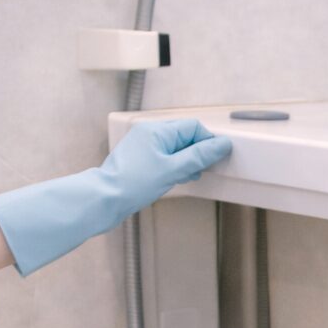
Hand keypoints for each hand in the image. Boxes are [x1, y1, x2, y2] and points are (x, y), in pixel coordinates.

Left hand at [95, 119, 235, 218]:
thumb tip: (221, 145)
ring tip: (187, 177)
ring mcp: (143, 146)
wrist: (105, 200)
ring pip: (176, 148)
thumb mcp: (173, 169)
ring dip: (187, 162)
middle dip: (197, 153)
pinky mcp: (140, 159)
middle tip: (201, 171)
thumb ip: (199, 156)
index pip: (193, 127)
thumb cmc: (133, 184)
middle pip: (185, 137)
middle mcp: (149, 133)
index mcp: (157, 130)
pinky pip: (165, 157)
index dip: (208, 142)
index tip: (216, 159)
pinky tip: (176, 179)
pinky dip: (175, 166)